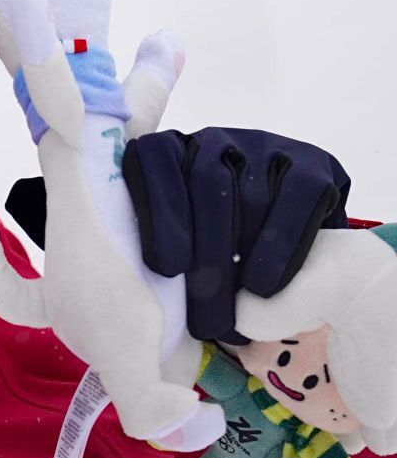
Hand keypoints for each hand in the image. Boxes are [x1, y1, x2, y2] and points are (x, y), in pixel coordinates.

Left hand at [123, 127, 350, 342]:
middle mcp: (214, 139)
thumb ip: (159, 250)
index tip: (165, 267)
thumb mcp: (179, 248)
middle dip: (204, 256)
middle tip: (204, 319)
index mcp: (170, 148)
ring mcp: (265, 145)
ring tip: (233, 317)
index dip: (160, 210)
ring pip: (250, 196)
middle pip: (205, 183)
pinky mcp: (313, 162)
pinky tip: (267, 285)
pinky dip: (282, 245)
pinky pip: (299, 198)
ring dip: (241, 260)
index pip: (154, 159)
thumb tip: (145, 291)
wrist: (293, 244)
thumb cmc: (219, 253)